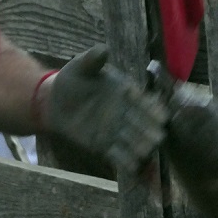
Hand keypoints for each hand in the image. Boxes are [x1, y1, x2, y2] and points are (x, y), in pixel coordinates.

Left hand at [41, 44, 167, 175]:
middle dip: (149, 130)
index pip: (142, 101)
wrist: (55, 101)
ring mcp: (117, 130)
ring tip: (146, 154)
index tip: (162, 116)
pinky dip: (128, 163)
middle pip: (142, 123)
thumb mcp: (80, 66)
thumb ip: (93, 59)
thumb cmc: (72, 79)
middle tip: (157, 138)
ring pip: (133, 141)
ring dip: (141, 148)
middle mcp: (126, 112)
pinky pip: (119, 156)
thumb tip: (103, 49)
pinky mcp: (105, 146)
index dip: (152, 108)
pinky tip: (134, 168)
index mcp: (125, 92)